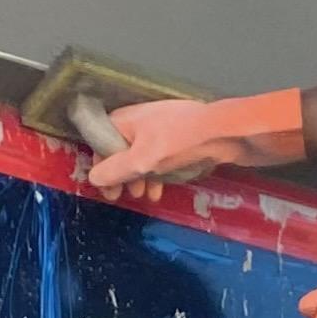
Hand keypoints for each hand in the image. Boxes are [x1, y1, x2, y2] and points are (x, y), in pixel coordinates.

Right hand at [80, 90, 303, 200]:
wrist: (223, 134)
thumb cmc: (180, 142)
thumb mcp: (143, 159)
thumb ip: (116, 170)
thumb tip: (93, 178)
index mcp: (126, 120)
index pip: (100, 141)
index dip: (100, 166)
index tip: (105, 188)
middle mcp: (139, 122)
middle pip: (120, 151)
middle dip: (121, 176)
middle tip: (124, 197)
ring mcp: (159, 130)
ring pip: (141, 157)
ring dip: (139, 179)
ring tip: (145, 196)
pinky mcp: (176, 140)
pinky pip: (158, 159)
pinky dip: (156, 174)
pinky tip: (160, 190)